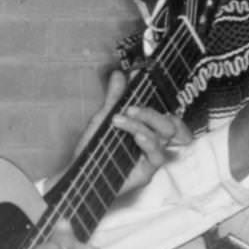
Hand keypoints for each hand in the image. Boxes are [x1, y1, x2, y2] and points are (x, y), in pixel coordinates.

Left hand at [86, 70, 192, 193]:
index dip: (155, 93)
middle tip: (130, 107)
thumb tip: (119, 74)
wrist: (80, 175)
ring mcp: (151, 156)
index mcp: (145, 127)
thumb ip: (114, 99)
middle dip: (150, 112)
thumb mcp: (102, 120)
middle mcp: (152, 141)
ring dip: (143, 123)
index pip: (161, 109)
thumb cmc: (92, 150)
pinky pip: (158, 155)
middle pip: (169, 123)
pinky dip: (148, 142)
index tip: (139, 76)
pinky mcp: (148, 172)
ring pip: (164, 135)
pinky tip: (137, 135)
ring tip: (119, 120)